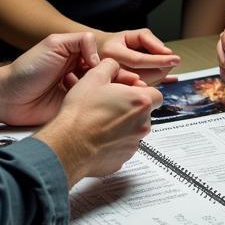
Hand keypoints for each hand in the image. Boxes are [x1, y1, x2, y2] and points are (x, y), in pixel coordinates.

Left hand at [0, 32, 140, 125]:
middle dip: (120, 81)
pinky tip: (109, 108)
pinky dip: (101, 108)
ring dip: (113, 95)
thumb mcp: (54, 43)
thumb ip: (80, 41)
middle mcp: (79, 73)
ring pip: (102, 93)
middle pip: (107, 76)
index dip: (116, 65)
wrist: (8, 97)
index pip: (104, 58)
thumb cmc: (27, 69)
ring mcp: (77, 92)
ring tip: (124, 98)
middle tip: (133, 86)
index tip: (126, 71)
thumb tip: (99, 56)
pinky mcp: (73, 109)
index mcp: (76, 55)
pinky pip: (92, 107)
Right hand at [38, 57, 163, 182]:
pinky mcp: (122, 159)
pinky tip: (97, 136)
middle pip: (145, 114)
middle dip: (131, 109)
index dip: (143, 92)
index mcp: (140, 102)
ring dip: (122, 126)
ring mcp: (133, 144)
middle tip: (111, 105)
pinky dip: (113, 142)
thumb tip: (114, 65)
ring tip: (100, 121)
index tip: (129, 93)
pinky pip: (122, 147)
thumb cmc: (81, 113)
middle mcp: (142, 124)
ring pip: (134, 131)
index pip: (157, 95)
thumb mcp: (94, 77)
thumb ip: (110, 66)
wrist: (67, 144)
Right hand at [99, 28, 178, 84]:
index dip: (158, 59)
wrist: (100, 59)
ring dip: (159, 76)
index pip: (138, 60)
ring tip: (158, 65)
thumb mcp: (132, 35)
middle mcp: (110, 71)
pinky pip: (145, 92)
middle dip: (162, 69)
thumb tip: (166, 52)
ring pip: (146, 86)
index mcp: (111, 54)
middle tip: (172, 61)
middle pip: (144, 76)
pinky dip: (158, 84)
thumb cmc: (120, 45)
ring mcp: (115, 86)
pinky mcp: (123, 95)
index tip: (175, 59)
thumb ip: (149, 40)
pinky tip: (168, 78)